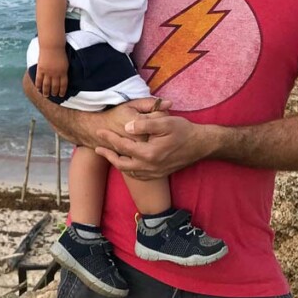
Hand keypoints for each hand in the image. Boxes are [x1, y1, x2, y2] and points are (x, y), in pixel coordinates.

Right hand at [35, 46, 68, 98]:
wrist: (52, 46)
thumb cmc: (60, 52)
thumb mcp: (65, 63)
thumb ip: (63, 71)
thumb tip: (62, 78)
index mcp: (63, 72)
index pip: (63, 85)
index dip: (62, 91)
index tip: (61, 95)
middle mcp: (56, 74)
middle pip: (55, 86)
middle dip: (54, 92)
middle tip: (53, 96)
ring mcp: (47, 72)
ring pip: (46, 85)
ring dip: (46, 91)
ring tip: (45, 95)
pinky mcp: (41, 69)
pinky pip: (39, 79)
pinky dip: (38, 85)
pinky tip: (38, 88)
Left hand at [94, 101, 210, 179]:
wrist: (201, 144)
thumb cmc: (183, 130)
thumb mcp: (164, 122)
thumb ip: (144, 124)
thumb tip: (126, 127)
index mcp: (149, 153)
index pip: (123, 146)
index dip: (109, 138)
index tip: (99, 131)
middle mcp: (150, 166)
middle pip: (122, 163)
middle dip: (108, 155)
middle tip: (97, 148)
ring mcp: (155, 172)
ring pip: (129, 171)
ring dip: (117, 163)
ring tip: (109, 154)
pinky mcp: (159, 174)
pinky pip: (139, 175)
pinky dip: (129, 169)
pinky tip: (126, 162)